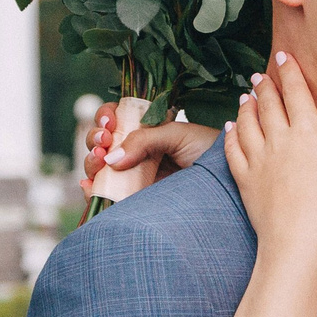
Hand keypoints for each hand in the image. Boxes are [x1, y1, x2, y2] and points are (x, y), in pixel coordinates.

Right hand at [83, 106, 219, 189]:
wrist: (227, 182)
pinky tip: (89, 187)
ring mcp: (133, 175)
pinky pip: (106, 197)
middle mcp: (136, 151)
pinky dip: (91, 193)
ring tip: (98, 162)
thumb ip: (144, 140)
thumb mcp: (178, 136)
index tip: (110, 123)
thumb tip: (110, 158)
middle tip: (104, 142)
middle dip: (95, 140)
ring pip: (99, 168)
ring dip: (90, 163)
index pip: (116, 118)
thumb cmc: (209, 151)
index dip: (105, 118)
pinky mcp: (134, 199)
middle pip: (101, 142)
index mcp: (146, 129)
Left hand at [223, 54, 316, 257]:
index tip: (285, 57)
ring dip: (247, 105)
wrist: (296, 241)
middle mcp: (280, 141)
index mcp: (309, 135)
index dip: (290, 72)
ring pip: (247, 122)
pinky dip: (231, 134)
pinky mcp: (244, 179)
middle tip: (260, 75)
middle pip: (269, 104)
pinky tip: (231, 127)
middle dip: (265, 86)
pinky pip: (232, 149)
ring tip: (247, 95)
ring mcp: (258, 159)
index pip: (297, 94)